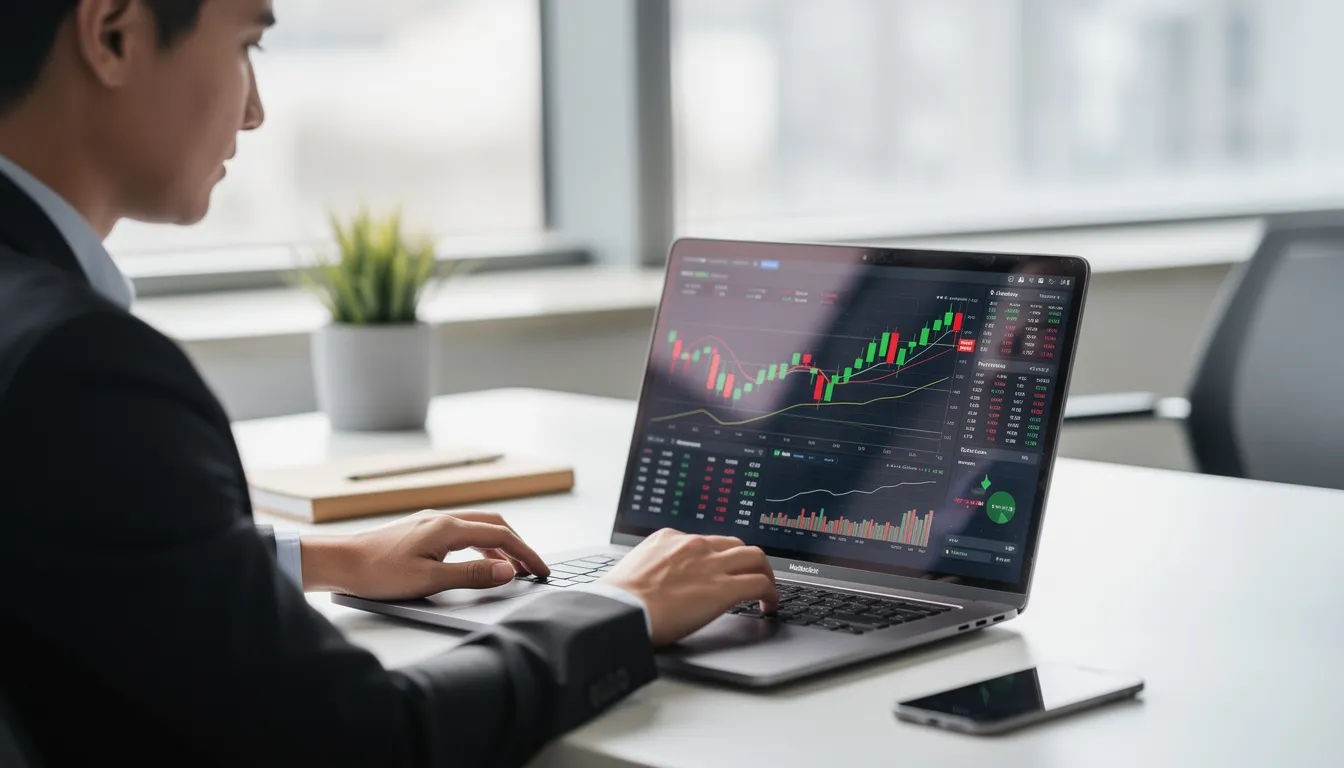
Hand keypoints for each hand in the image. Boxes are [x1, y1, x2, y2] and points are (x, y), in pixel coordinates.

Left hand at [301, 510, 549, 599]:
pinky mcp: (421, 530)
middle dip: (519, 545)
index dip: (526, 554)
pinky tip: (478, 562)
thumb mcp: (430, 580)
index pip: (501, 537)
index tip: (542, 571)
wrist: (340, 562)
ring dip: (500, 546)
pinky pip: (462, 532)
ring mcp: (431, 522)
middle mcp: (443, 518)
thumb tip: (509, 571)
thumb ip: (472, 575)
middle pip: (494, 525)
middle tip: (534, 568)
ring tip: (512, 569)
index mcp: (448, 528)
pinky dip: (481, 546)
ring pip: (478, 527)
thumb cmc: (377, 573)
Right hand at [599, 529, 777, 646]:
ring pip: (755, 557)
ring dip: (765, 573)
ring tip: (767, 590)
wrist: (620, 609)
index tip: (720, 568)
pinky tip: (769, 605)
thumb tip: (651, 585)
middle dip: (746, 560)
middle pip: (735, 544)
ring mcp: (711, 565)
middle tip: (750, 576)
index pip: (705, 541)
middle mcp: (694, 545)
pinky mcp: (723, 588)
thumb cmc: (618, 599)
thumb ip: (651, 569)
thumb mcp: (631, 569)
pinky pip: (759, 584)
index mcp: (669, 538)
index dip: (718, 556)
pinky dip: (771, 593)